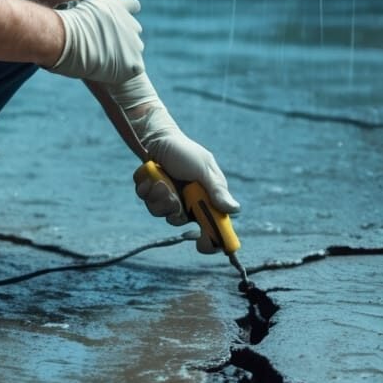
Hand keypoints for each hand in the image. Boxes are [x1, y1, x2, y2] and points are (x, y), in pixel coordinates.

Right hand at [51, 0, 143, 83]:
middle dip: (122, 36)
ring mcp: (135, 44)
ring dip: (123, 54)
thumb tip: (80, 13)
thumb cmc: (67, 24)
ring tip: (101, 60)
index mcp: (119, 7)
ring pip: (135, 50)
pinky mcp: (134, 64)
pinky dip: (123, 71)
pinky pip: (134, 68)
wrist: (67, 39)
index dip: (124, 15)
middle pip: (134, 30)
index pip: (133, 6)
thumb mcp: (79, 6)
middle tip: (101, 45)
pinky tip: (108, 71)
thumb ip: (91, 10)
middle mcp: (131, 24)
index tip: (113, 22)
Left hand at [107, 74, 239, 252]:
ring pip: (163, 215)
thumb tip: (234, 210)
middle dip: (176, 212)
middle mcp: (189, 202)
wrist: (156, 137)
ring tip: (162, 181)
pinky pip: (148, 204)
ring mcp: (170, 199)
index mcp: (207, 198)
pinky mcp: (153, 195)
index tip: (203, 245)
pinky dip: (148, 191)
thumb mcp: (203, 168)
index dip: (210, 240)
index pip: (213, 226)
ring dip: (160, 199)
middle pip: (183, 225)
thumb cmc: (184, 151)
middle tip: (175, 199)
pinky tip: (151, 178)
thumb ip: (216, 189)